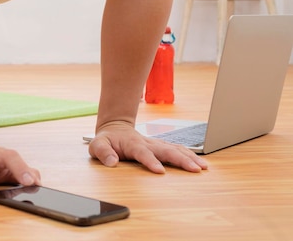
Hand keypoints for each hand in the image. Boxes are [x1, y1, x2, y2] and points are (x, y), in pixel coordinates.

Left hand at [88, 121, 208, 172]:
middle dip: (181, 160)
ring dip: (189, 158)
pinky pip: (177, 150)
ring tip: (203, 167)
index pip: (143, 153)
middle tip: (195, 170)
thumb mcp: (97, 145)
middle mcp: (147, 143)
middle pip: (166, 151)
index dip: (151, 161)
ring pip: (175, 149)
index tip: (160, 171)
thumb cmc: (107, 139)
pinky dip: (190, 155)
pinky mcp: (161, 146)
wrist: (115, 128)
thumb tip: (111, 162)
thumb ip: (103, 152)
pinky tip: (201, 163)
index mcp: (132, 144)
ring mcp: (156, 144)